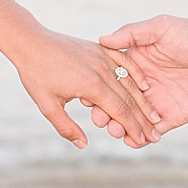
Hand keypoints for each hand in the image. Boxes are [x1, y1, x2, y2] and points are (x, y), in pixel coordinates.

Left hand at [0, 0, 159, 147]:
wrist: (31, 42)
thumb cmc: (35, 75)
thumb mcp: (47, 105)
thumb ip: (66, 127)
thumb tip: (83, 145)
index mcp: (91, 86)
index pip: (119, 112)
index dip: (133, 128)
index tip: (143, 141)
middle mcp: (102, 70)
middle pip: (129, 99)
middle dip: (144, 120)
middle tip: (156, 135)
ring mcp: (103, 57)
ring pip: (130, 82)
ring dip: (144, 101)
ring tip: (155, 117)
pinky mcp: (101, 48)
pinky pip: (125, 62)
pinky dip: (137, 75)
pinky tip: (146, 86)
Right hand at [95, 14, 187, 135]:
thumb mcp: (161, 27)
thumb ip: (132, 33)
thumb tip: (102, 38)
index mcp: (134, 65)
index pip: (109, 81)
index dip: (97, 90)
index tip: (87, 98)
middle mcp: (141, 85)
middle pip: (116, 104)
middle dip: (106, 113)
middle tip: (100, 120)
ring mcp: (155, 103)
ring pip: (131, 121)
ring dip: (120, 128)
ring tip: (116, 132)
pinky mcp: (171, 116)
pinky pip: (152, 131)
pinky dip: (141, 139)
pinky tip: (134, 141)